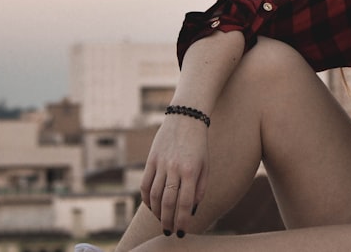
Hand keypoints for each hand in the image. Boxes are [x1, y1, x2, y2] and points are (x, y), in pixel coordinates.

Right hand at [140, 113, 208, 235]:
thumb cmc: (199, 145)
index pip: (185, 202)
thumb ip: (199, 188)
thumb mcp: (205, 165)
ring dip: (157, 211)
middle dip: (167, 220)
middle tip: (168, 232)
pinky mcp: (151, 159)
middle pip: (168, 202)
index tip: (181, 232)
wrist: (186, 118)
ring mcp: (161, 164)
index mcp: (191, 170)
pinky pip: (145, 184)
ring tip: (161, 220)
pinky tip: (151, 206)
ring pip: (155, 195)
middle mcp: (174, 168)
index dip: (182, 220)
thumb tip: (190, 209)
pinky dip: (146, 198)